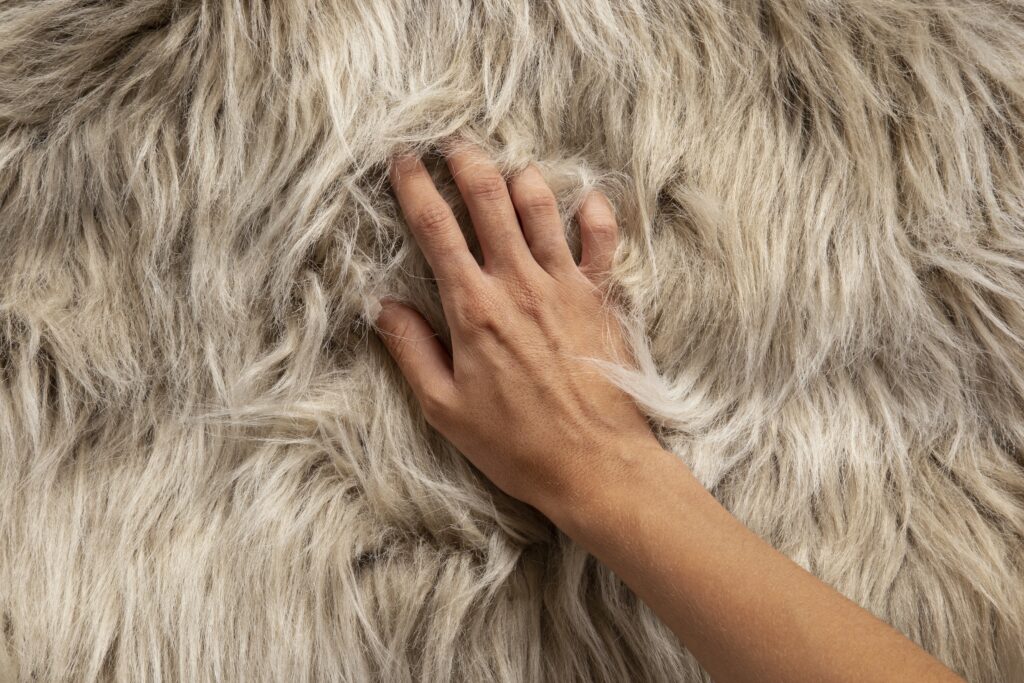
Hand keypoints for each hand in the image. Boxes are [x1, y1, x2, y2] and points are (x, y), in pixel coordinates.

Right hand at [374, 141, 661, 517]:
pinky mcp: (602, 299)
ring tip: (507, 168)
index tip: (403, 158)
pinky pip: (603, 241)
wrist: (595, 464)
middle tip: (453, 144)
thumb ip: (411, 350)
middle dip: (467, 162)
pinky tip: (586, 200)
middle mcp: (519, 284)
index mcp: (474, 309)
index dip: (415, 186)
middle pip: (490, 200)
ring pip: (542, 208)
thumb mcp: (444, 409)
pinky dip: (595, 214)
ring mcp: (565, 287)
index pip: (436, 229)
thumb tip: (383, 305)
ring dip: (521, 179)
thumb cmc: (516, 444)